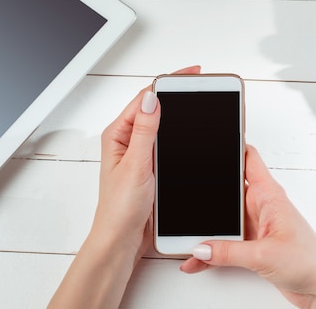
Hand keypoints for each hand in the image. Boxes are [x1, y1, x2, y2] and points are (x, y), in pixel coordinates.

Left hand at [48, 65, 200, 308]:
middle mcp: (128, 141)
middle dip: (176, 94)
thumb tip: (152, 98)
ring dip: (179, 115)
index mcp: (118, 134)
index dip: (168, 83)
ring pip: (162, 125)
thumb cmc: (119, 209)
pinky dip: (180, 135)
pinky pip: (167, 143)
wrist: (122, 240)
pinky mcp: (151, 166)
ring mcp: (140, 153)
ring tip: (197, 102)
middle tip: (198, 83)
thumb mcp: (135, 165)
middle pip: (154, 107)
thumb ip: (145, 131)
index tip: (190, 75)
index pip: (145, 98)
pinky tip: (191, 134)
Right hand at [180, 145, 315, 308]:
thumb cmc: (312, 263)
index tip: (212, 140)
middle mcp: (261, 207)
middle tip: (186, 194)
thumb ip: (228, 251)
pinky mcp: (253, 245)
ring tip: (185, 234)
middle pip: (227, 190)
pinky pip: (224, 243)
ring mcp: (256, 226)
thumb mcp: (264, 255)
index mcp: (269, 196)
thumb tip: (201, 247)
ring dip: (206, 228)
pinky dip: (210, 251)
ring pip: (223, 219)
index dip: (232, 145)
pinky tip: (197, 260)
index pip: (248, 158)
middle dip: (207, 192)